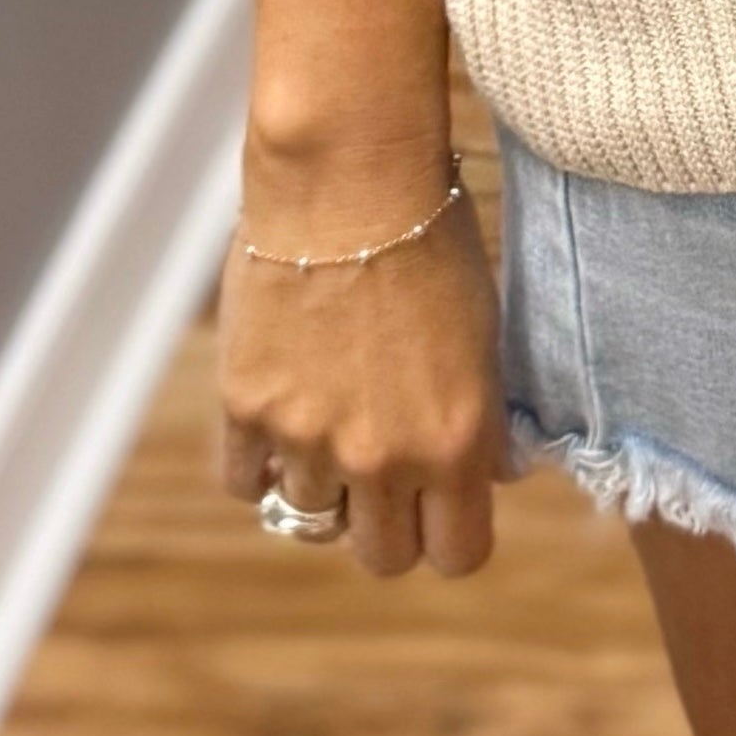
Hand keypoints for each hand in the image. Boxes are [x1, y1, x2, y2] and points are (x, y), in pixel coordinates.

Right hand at [216, 129, 508, 579]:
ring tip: (330, 420)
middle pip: (383, 557)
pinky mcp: (248, 411)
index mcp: (456, 441)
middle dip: (388, 523)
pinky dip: (262, 462)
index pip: (459, 556)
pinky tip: (281, 415)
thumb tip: (487, 472)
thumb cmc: (432, 238)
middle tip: (384, 472)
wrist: (348, 178)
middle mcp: (383, 458)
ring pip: (313, 520)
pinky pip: (248, 483)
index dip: (451, 534)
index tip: (443, 505)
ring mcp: (309, 440)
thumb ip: (479, 417)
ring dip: (324, 483)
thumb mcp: (485, 333)